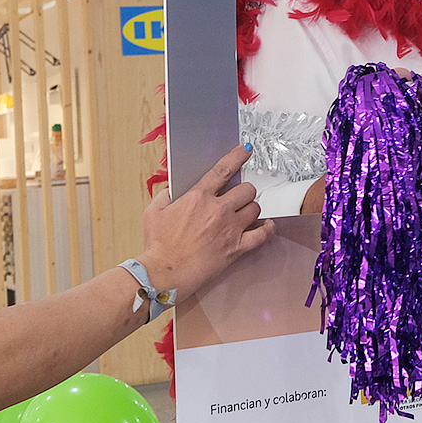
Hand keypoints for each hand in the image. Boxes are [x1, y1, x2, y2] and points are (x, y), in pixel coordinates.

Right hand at [138, 145, 275, 297]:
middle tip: (239, 197)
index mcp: (198, 197)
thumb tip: (172, 191)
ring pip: (255, 208)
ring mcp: (230, 228)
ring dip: (251, 209)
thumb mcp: (153, 212)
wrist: (165, 272)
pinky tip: (267, 226)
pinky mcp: (237, 247)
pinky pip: (263, 234)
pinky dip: (267, 229)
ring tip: (244, 214)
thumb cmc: (158, 245)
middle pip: (247, 189)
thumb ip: (165, 196)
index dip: (237, 156)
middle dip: (244, 191)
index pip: (223, 169)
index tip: (246, 150)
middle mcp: (218, 209)